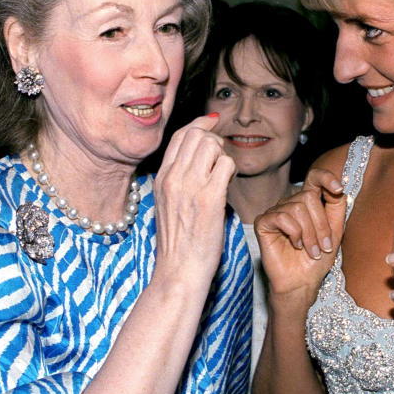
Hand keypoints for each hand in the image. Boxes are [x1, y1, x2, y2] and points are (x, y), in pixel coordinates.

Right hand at [152, 114, 235, 292]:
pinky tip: (228, 187)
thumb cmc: (178, 244)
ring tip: (223, 177)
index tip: (212, 123)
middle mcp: (172, 178)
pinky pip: (226, 165)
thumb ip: (177, 181)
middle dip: (214, 141)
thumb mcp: (167, 205)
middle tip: (220, 161)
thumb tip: (196, 160)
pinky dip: (232, 172)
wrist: (179, 271)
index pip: (179, 136)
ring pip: (212, 145)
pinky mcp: (209, 198)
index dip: (199, 124)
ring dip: (224, 156)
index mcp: (161, 179)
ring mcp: (190, 186)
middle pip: (197, 134)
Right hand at [255, 168, 345, 304]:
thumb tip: (339, 187)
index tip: (338, 188)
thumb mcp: (335, 232)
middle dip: (320, 224)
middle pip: (308, 196)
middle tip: (323, 246)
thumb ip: (336, 208)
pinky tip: (295, 245)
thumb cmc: (317, 258)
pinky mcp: (264, 223)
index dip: (326, 178)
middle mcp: (291, 203)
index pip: (315, 177)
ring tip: (311, 250)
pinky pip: (281, 217)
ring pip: (296, 208)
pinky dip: (294, 233)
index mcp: (309, 202)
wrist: (302, 282)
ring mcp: (276, 212)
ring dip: (309, 233)